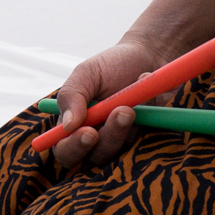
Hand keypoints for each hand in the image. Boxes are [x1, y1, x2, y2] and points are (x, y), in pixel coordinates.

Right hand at [53, 39, 170, 167]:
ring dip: (128, 125)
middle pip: (95, 157)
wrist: (150, 57)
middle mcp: (96, 137)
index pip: (65, 150)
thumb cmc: (112, 65)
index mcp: (74, 124)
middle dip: (109, 137)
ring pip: (121, 150)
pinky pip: (145, 140)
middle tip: (123, 112)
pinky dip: (148, 118)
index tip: (89, 132)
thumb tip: (67, 125)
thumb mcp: (86, 73)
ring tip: (134, 98)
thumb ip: (71, 96)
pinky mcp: (145, 138)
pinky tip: (149, 96)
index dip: (73, 148)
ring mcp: (122, 140)